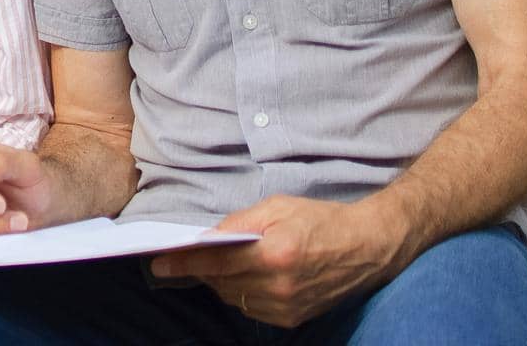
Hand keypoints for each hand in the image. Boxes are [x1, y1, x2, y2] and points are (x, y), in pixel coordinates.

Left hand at [148, 196, 404, 327]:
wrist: (368, 246)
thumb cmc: (321, 219)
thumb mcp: (277, 206)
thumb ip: (238, 223)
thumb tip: (205, 237)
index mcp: (273, 254)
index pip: (215, 263)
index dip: (183, 263)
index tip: (158, 263)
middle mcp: (278, 286)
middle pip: (221, 283)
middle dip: (203, 270)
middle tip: (193, 255)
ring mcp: (286, 307)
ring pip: (234, 298)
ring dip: (222, 283)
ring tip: (225, 263)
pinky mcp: (293, 318)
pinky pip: (253, 309)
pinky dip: (243, 293)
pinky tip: (248, 276)